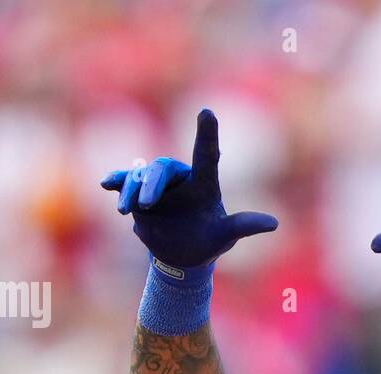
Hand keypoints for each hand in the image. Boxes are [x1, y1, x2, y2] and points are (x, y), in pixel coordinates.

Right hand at [101, 109, 276, 268]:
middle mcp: (180, 179)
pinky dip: (117, 182)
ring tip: (124, 211)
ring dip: (131, 191)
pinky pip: (126, 183)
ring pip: (141, 178)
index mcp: (204, 183)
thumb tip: (275, 224)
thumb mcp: (225, 235)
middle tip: (146, 205)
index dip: (207, 134)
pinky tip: (106, 184)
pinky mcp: (139, 195)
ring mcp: (157, 186)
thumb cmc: (208, 241)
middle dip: (152, 185)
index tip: (207, 112)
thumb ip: (244, 226)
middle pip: (163, 169)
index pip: (206, 154)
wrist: (181, 254)